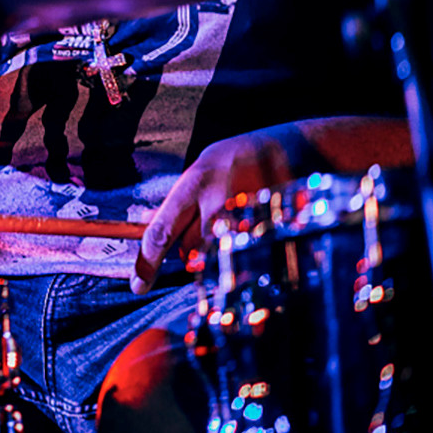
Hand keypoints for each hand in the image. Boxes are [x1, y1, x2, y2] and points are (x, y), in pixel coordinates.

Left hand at [130, 124, 311, 293]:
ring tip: (238, 215)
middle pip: (191, 250)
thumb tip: (158, 233)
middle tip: (214, 222)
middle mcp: (217, 202)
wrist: (295, 147)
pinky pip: (245, 257)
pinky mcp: (268, 232)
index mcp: (195, 183)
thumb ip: (183, 202)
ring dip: (221, 246)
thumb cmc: (242, 157)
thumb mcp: (205, 168)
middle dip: (196, 245)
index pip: (161, 232)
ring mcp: (244, 218)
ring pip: (218, 256)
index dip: (147, 263)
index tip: (138, 285)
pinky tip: (256, 225)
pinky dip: (245, 249)